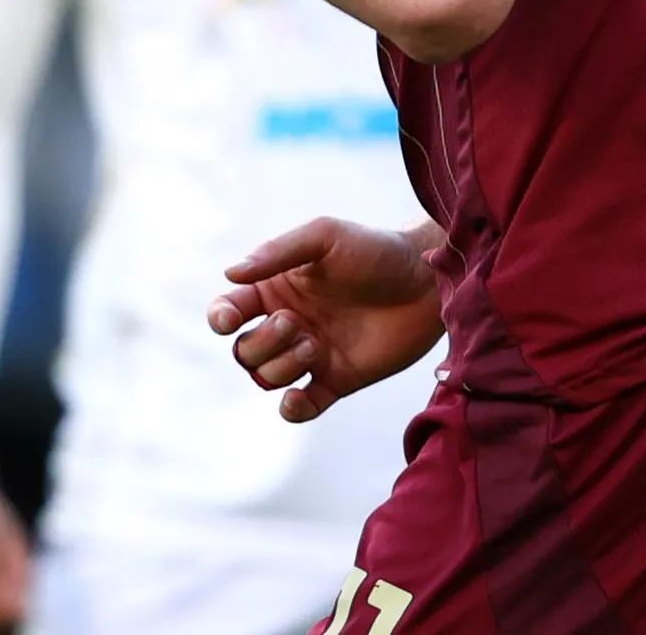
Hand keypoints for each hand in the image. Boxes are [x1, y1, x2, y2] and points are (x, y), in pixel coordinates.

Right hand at [207, 217, 445, 422]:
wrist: (426, 280)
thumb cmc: (374, 250)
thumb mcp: (324, 236)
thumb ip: (278, 252)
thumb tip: (230, 273)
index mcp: (276, 289)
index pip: (229, 310)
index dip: (219, 318)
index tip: (229, 318)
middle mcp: (288, 323)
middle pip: (244, 351)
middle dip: (261, 343)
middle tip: (294, 323)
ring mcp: (311, 354)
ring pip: (266, 378)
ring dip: (280, 367)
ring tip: (313, 344)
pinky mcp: (336, 380)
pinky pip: (300, 407)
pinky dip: (292, 409)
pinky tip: (297, 398)